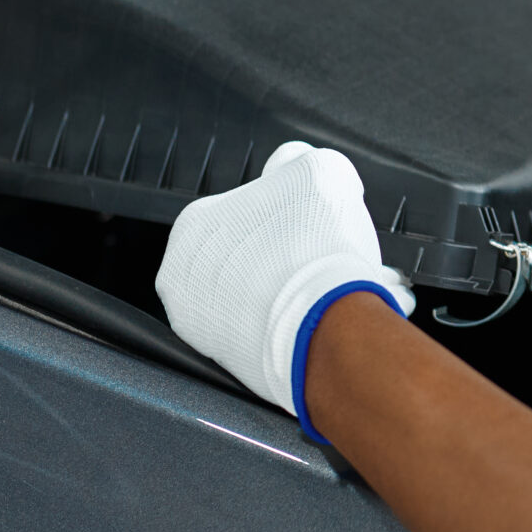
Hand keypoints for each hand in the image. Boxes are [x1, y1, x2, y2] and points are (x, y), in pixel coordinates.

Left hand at [156, 141, 413, 441]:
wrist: (325, 329)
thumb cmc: (315, 247)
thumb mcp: (320, 169)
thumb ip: (300, 161)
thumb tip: (296, 168)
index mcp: (194, 228)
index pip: (247, 205)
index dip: (292, 209)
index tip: (319, 220)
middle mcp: (185, 282)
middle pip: (256, 255)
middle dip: (298, 255)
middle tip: (336, 255)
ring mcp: (206, 332)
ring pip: (268, 298)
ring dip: (306, 291)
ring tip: (346, 288)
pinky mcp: (236, 370)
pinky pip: (275, 335)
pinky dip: (303, 326)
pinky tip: (336, 317)